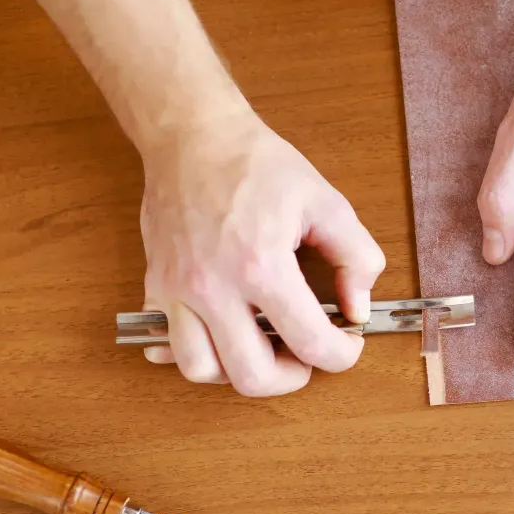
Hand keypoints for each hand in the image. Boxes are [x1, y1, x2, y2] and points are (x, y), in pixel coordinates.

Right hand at [139, 112, 384, 395]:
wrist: (192, 134)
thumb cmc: (255, 164)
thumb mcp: (325, 202)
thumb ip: (356, 257)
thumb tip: (358, 308)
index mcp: (261, 264)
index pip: (309, 343)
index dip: (341, 355)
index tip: (346, 345)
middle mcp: (214, 286)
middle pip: (250, 376)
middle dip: (289, 378)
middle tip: (303, 358)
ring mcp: (178, 290)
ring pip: (201, 370)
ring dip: (236, 372)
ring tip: (260, 348)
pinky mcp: (156, 286)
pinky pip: (164, 343)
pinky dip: (192, 352)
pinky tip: (217, 336)